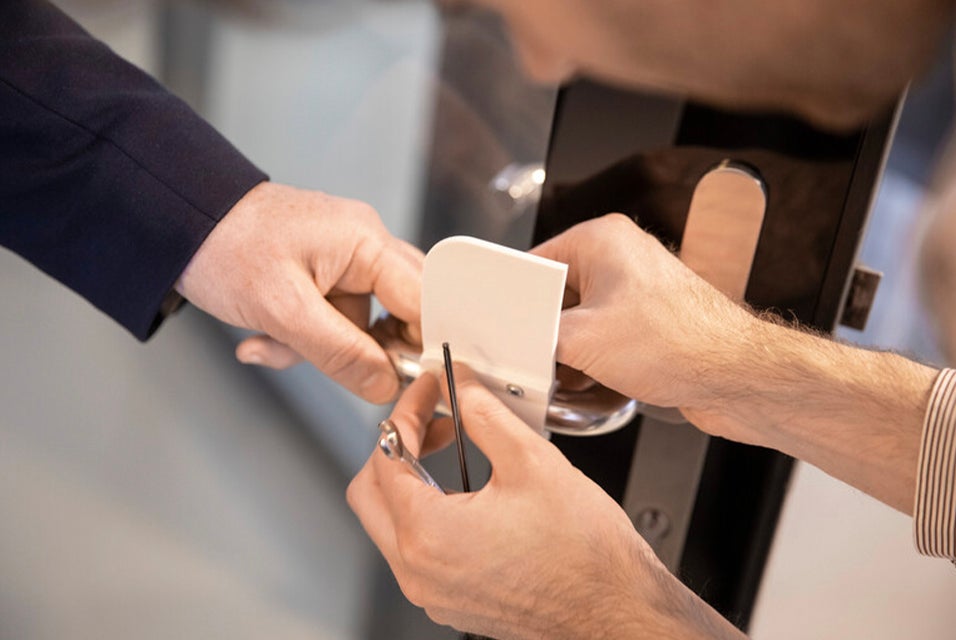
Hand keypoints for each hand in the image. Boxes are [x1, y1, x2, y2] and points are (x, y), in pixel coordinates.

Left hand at [176, 181, 422, 402]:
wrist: (176, 222)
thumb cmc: (223, 247)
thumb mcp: (282, 310)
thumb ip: (340, 352)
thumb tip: (385, 387)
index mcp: (366, 242)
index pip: (425, 300)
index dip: (421, 344)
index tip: (404, 380)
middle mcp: (364, 245)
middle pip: (398, 313)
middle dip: (364, 350)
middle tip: (337, 368)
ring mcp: (343, 257)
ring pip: (361, 322)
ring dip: (322, 348)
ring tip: (272, 344)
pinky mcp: (321, 271)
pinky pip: (332, 317)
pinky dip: (303, 338)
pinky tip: (263, 339)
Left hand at [347, 368, 743, 639]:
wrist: (617, 611)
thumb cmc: (585, 554)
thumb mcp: (532, 461)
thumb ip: (484, 413)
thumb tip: (460, 385)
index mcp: (430, 534)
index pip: (386, 456)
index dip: (406, 412)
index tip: (427, 393)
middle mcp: (419, 571)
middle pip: (369, 493)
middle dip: (395, 447)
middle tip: (432, 421)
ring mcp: (431, 593)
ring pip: (388, 524)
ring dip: (409, 481)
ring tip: (452, 451)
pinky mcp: (449, 602)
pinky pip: (413, 551)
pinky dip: (425, 514)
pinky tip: (464, 493)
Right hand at [531, 214, 756, 412]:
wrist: (737, 376)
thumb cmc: (683, 343)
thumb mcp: (582, 341)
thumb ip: (537, 338)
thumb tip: (517, 345)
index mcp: (602, 239)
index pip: (535, 263)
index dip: (513, 301)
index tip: (504, 329)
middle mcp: (620, 258)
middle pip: (556, 295)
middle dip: (545, 331)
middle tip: (540, 355)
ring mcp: (636, 290)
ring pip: (579, 319)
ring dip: (569, 350)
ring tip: (572, 371)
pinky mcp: (648, 320)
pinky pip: (603, 335)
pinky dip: (592, 358)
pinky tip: (592, 379)